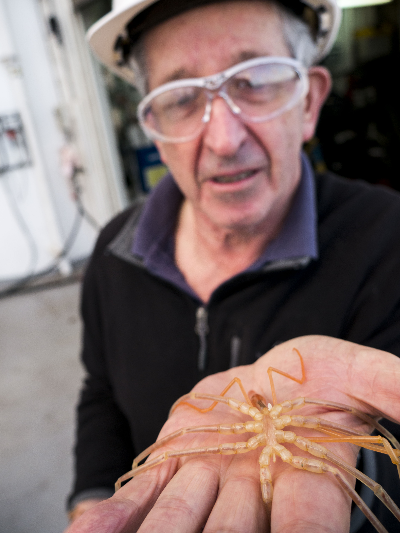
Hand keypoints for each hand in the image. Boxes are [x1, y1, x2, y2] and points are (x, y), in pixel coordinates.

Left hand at [65, 335, 399, 532]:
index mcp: (307, 479)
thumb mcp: (354, 371)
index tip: (296, 529)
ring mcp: (208, 478)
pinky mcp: (173, 461)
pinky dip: (117, 515)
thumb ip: (387, 384)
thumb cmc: (317, 377)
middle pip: (235, 531)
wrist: (269, 377)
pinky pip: (144, 494)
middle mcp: (254, 490)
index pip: (308, 524)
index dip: (303, 532)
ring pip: (180, 519)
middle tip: (219, 524)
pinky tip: (89, 530)